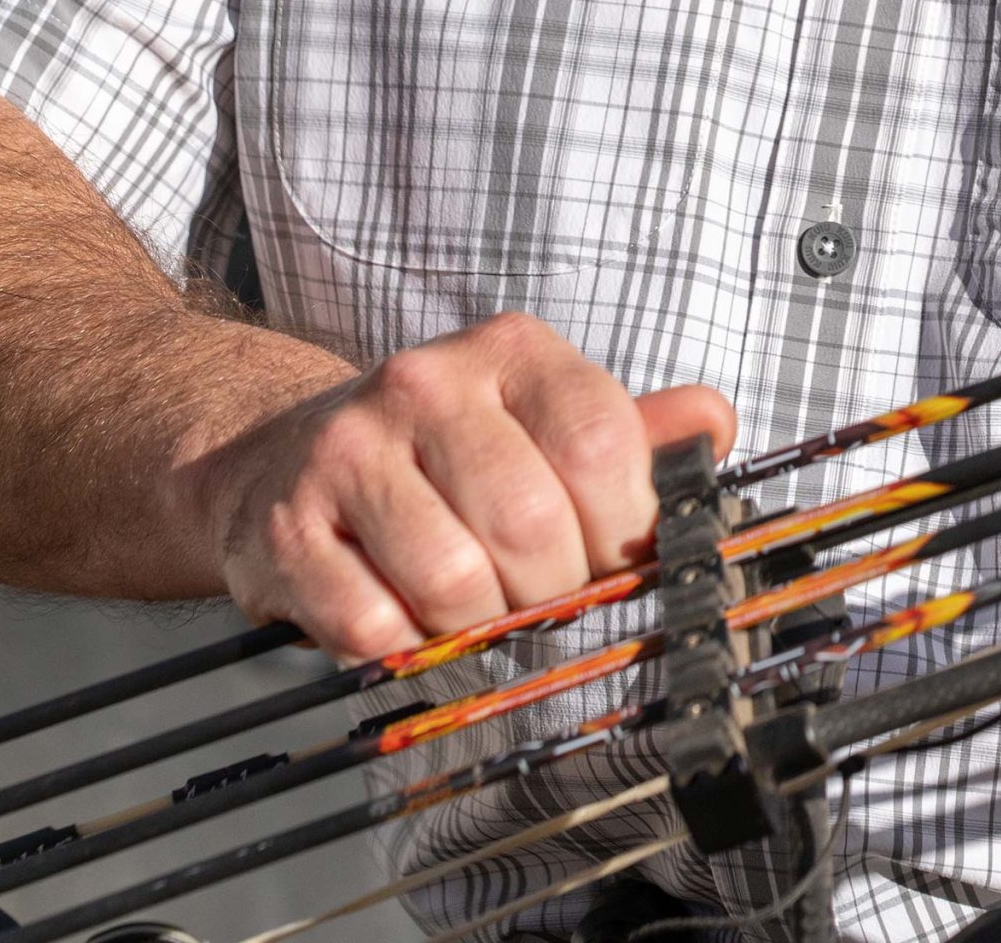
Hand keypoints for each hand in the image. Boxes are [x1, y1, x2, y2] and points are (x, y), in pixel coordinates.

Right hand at [181, 312, 734, 658]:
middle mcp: (426, 383)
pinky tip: (406, 615)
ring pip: (455, 583)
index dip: (626, 527)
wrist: (284, 460)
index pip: (600, 442)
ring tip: (474, 604)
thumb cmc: (443, 452)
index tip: (616, 558)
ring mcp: (350, 450)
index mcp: (510, 352)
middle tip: (540, 594)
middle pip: (530, 523)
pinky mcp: (288, 526)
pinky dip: (406, 648)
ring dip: (479, 625)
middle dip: (552, 589)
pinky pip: (374, 626)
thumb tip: (716, 426)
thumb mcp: (543, 420)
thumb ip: (635, 431)